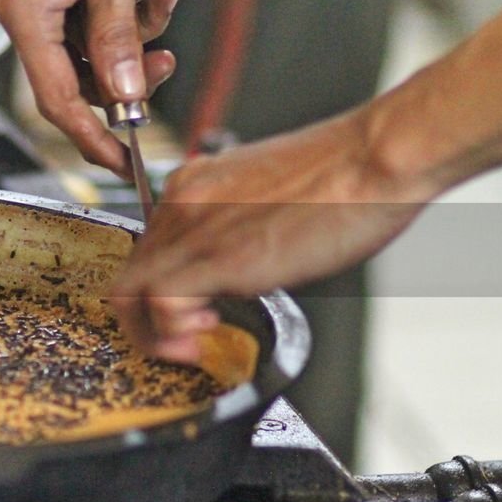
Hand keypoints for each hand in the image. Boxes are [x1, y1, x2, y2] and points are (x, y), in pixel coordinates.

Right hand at [0, 0, 178, 177]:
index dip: (93, 136)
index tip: (123, 163)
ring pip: (85, 42)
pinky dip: (119, 5)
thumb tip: (125, 98)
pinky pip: (84, 14)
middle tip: (165, 64)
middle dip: (125, 70)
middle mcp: (15, 6)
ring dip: (130, 29)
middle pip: (72, 72)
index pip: (56, 98)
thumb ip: (119, 41)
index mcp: (22, 10)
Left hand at [109, 109, 427, 363]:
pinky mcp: (219, 256)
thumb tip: (237, 260)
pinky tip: (208, 331)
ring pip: (127, 293)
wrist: (375, 156)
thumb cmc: (344, 174)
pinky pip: (160, 303)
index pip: (144, 249)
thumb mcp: (267, 193)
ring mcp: (194, 229)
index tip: (183, 313)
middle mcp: (181, 204)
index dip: (154, 292)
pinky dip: (171, 331)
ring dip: (151, 334)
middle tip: (179, 341)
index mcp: (192, 186)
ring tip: (191, 345)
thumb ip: (237, 221)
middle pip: (126, 274)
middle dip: (143, 320)